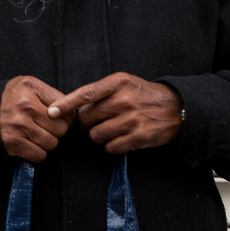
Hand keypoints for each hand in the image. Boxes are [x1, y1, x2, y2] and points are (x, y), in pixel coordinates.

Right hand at [0, 75, 73, 161]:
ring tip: (36, 135)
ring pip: (52, 143)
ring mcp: (17, 124)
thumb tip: (73, 116)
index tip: (56, 118)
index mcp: (30, 86)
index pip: (65, 108)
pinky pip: (40, 155)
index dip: (65, 117)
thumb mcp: (29, 88)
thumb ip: (51, 97)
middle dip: (56, 131)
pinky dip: (37, 153)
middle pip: (61, 128)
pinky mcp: (13, 142)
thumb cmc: (14, 102)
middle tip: (44, 128)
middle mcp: (24, 104)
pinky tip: (29, 144)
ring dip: (47, 143)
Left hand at [51, 73, 182, 154]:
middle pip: (87, 119)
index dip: (66, 103)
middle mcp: (125, 100)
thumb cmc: (144, 95)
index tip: (52, 111)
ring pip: (96, 136)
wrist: (177, 107)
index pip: (87, 93)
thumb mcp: (125, 83)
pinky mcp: (138, 137)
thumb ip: (101, 92)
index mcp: (118, 83)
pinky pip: (110, 147)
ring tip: (110, 130)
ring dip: (98, 137)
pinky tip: (118, 139)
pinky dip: (110, 147)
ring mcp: (132, 119)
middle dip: (87, 124)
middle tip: (98, 121)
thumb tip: (71, 106)